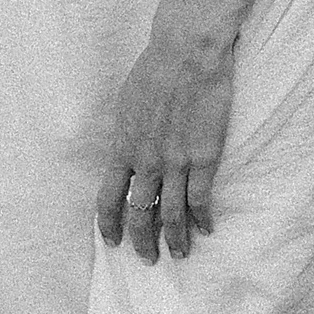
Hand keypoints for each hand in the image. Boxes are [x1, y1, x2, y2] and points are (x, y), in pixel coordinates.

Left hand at [96, 24, 234, 263]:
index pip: (107, 200)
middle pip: (138, 214)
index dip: (108, 225)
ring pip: (170, 213)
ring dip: (175, 239)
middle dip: (142, 242)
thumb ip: (125, 134)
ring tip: (181, 255)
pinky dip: (203, 218)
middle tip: (147, 260)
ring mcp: (175, 161)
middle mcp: (144, 162)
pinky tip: (207, 229)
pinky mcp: (203, 155)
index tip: (111, 242)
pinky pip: (200, 198)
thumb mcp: (125, 107)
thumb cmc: (154, 71)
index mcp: (121, 150)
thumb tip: (124, 148)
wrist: (186, 52)